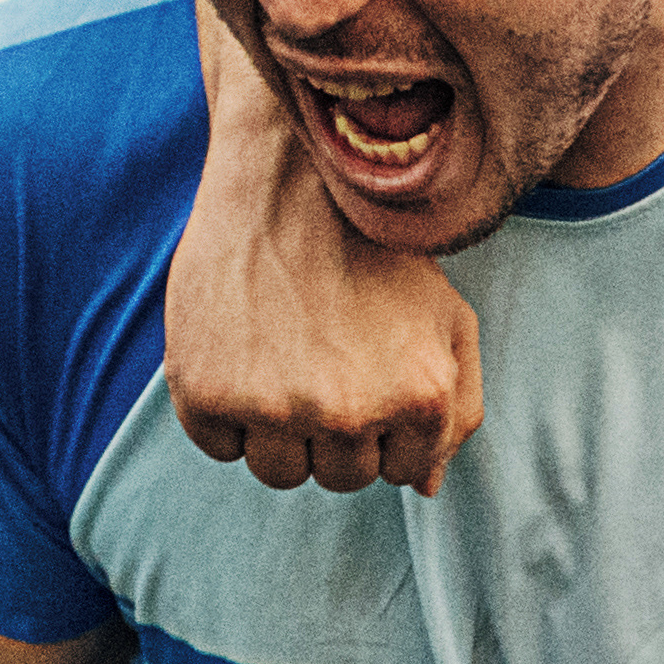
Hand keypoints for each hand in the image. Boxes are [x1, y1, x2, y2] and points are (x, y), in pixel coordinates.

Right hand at [167, 0, 488, 493]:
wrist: (290, 178)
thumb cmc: (377, 249)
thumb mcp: (449, 320)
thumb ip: (457, 410)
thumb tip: (424, 485)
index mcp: (418, 400)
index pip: (399, 473)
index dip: (381, 428)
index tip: (364, 373)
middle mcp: (347, 412)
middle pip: (339, 478)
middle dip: (334, 432)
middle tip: (321, 359)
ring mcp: (273, 405)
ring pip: (278, 472)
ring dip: (280, 432)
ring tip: (283, 357)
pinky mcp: (206, 391)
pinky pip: (218, 446)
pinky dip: (225, 412)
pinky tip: (241, 351)